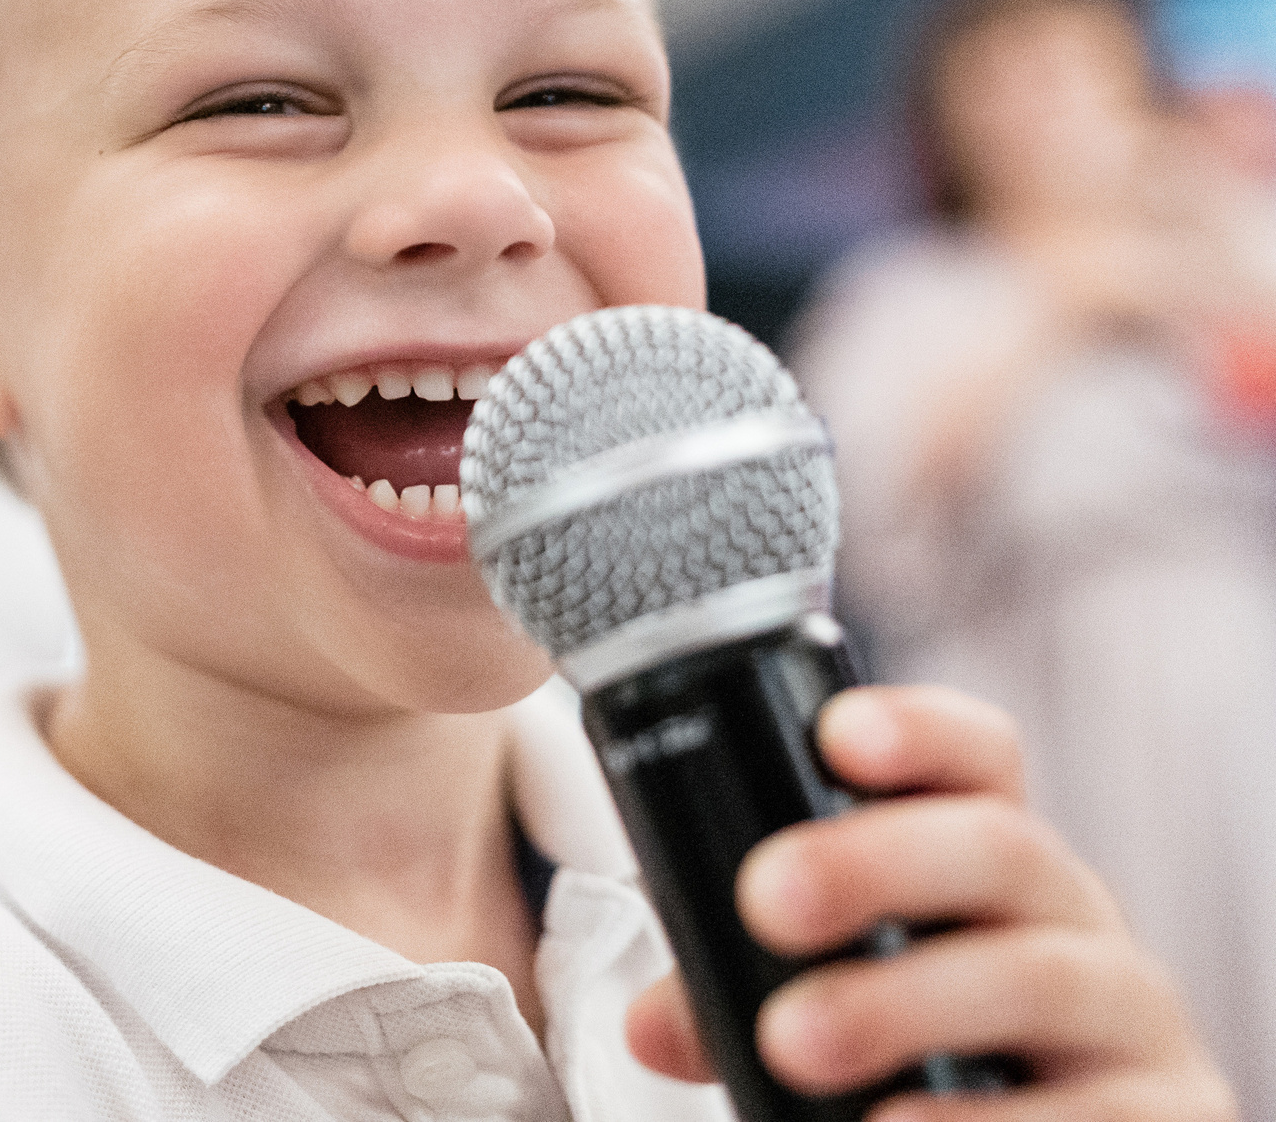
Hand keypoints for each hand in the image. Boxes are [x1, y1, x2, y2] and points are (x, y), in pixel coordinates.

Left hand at [625, 685, 1233, 1120]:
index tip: (837, 734)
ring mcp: (1129, 1018)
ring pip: (1036, 974)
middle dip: (875, 862)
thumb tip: (650, 1025)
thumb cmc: (928, 1055)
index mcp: (989, 862)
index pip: (978, 759)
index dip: (919, 730)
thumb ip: (735, 988)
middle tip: (766, 901)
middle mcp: (1071, 917)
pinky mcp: (1162, 1114)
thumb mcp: (840, 993)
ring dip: (905, 1001)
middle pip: (999, 846)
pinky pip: (1091, 1113)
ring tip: (793, 1041)